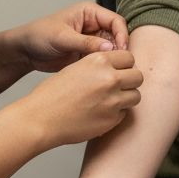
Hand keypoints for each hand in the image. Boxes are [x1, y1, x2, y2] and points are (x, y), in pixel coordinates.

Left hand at [16, 2, 130, 73]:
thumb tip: (109, 48)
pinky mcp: (88, 54)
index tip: (122, 49)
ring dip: (113, 59)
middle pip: (117, 35)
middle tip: (118, 63)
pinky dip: (105, 66)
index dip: (122, 34)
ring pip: (112, 49)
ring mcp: (92, 40)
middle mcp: (93, 25)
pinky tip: (102, 74)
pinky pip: (103, 60)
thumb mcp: (62, 38)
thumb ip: (86, 43)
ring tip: (110, 70)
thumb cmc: (39, 36)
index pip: (115, 21)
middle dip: (119, 49)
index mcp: (89, 13)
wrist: (25, 52)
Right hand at [21, 50, 142, 146]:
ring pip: (136, 96)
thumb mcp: (75, 69)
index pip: (129, 58)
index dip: (124, 65)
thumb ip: (98, 67)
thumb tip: (117, 68)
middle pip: (138, 76)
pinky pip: (125, 113)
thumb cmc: (52, 94)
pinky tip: (100, 114)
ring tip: (110, 101)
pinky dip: (116, 114)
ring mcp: (113, 100)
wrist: (40, 119)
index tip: (118, 71)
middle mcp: (109, 78)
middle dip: (130, 81)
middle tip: (118, 87)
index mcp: (99, 61)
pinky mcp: (112, 119)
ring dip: (126, 98)